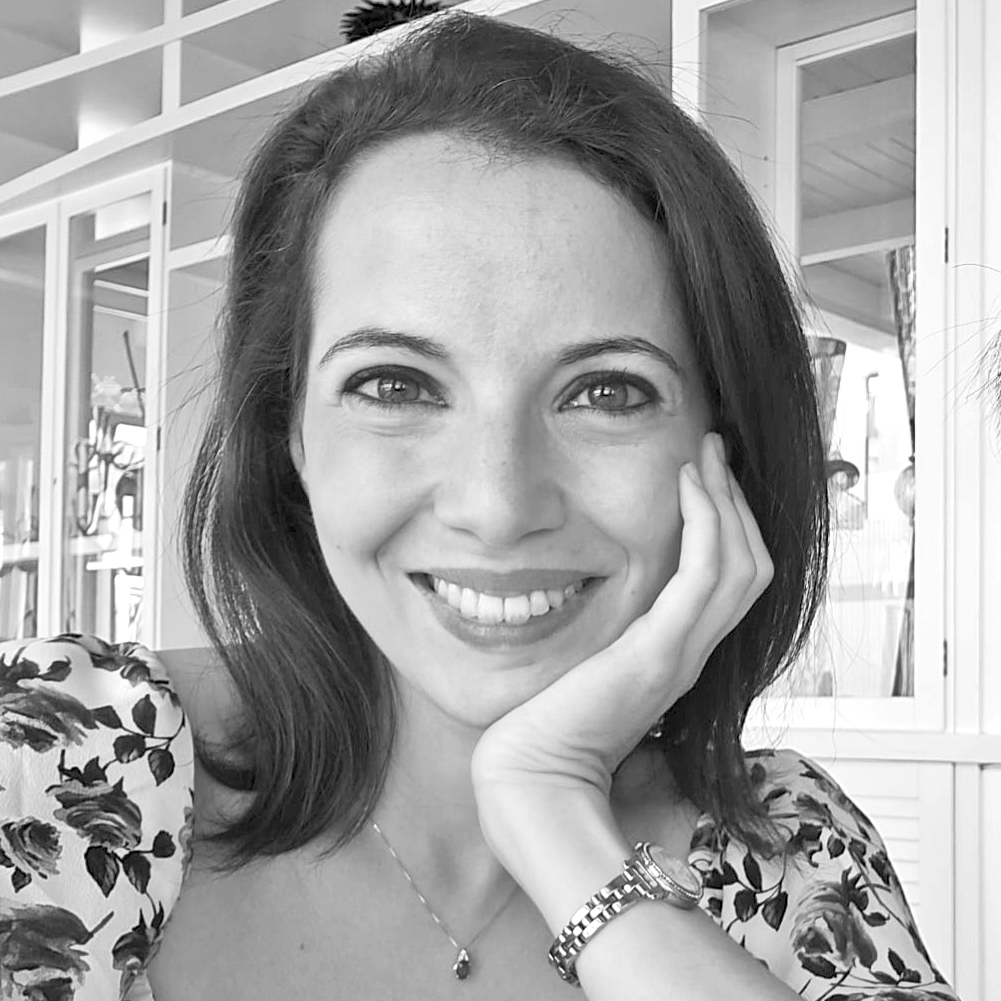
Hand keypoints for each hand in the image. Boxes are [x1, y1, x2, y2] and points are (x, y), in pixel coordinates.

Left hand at [470, 431, 773, 816]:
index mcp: (677, 656)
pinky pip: (705, 575)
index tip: (704, 479)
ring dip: (727, 501)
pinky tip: (687, 484)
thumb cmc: (547, 729)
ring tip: (707, 454)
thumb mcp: (586, 671)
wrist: (535, 781)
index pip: (732, 583)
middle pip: (750, 567)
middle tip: (715, 451)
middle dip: (737, 503)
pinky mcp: (659, 653)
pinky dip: (706, 523)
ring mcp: (682, 654)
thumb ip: (605, 641)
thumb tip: (590, 602)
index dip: (729, 528)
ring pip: (741, 565)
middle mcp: (691, 653)